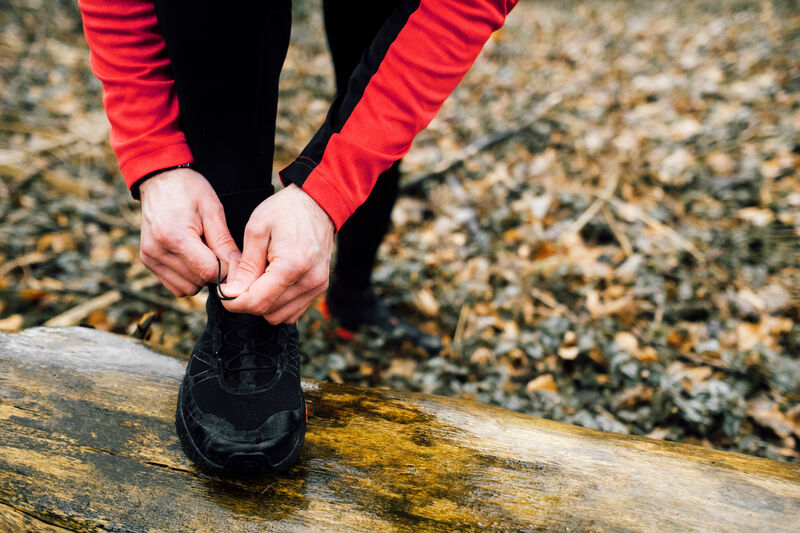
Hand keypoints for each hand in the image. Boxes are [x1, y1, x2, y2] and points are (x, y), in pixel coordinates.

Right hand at [139, 167, 240, 295]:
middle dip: (214, 272)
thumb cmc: (188, 190)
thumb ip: (224, 243)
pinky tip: (192, 258)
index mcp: (174, 236)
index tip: (233, 259)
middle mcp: (157, 251)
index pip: (209, 272)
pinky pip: (175, 286)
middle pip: (199, 282)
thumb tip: (238, 269)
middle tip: (217, 250)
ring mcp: (150, 258)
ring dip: (201, 277)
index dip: (227, 269)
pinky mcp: (147, 262)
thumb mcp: (213, 210)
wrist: (160, 179)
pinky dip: (188, 278)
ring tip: (202, 251)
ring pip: (187, 289)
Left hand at [220, 184, 334, 323]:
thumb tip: (231, 293)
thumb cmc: (286, 210)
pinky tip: (272, 283)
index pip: (257, 302)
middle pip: (267, 312)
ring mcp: (317, 286)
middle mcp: (309, 280)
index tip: (224, 290)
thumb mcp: (257, 229)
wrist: (317, 203)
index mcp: (292, 264)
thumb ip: (245, 265)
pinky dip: (277, 304)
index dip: (234, 302)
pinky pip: (293, 311)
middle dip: (247, 301)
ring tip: (258, 278)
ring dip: (263, 304)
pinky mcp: (319, 288)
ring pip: (279, 316)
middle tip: (241, 278)